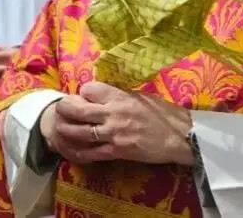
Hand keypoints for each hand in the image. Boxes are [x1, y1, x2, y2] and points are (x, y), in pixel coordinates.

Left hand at [50, 82, 192, 164]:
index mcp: (119, 97)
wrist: (182, 137)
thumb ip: (118, 96)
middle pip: (76, 110)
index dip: (82, 93)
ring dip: (66, 131)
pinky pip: (91, 153)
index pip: (88, 89)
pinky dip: (79, 152)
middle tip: (61, 111)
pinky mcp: (117, 151)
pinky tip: (72, 151)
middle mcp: (113, 114)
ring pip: (79, 132)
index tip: (84, 97)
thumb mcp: (140, 96)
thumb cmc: (163, 114)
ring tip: (60, 129)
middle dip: (64, 109)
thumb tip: (101, 95)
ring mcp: (113, 133)